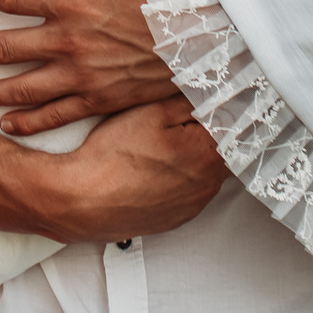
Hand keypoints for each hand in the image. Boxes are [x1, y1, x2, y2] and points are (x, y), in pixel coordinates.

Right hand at [38, 97, 225, 242]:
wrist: (81, 200)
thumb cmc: (113, 155)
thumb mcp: (152, 111)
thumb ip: (191, 101)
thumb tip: (213, 94)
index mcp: (210, 154)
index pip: (231, 124)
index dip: (216, 107)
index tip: (203, 99)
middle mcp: (209, 185)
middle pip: (220, 149)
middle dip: (205, 131)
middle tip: (178, 118)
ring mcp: (192, 206)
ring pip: (204, 171)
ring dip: (192, 156)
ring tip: (161, 144)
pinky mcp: (175, 219)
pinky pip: (187, 192)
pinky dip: (178, 178)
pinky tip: (154, 167)